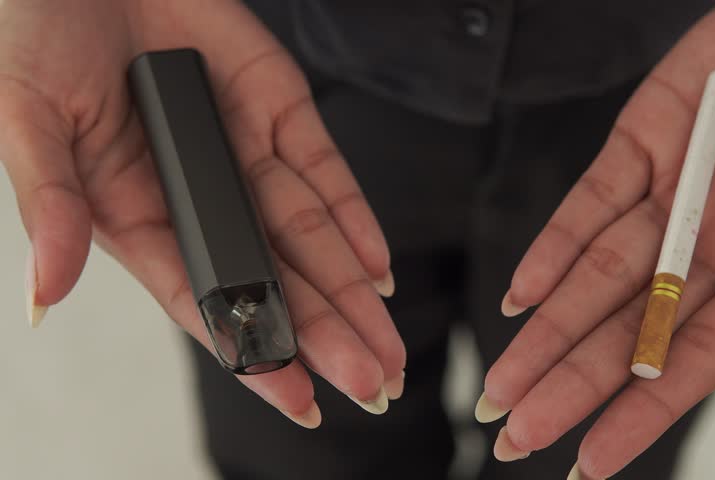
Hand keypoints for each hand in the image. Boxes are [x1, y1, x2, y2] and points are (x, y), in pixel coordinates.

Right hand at [0, 0, 404, 425]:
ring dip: (352, 291)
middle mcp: (201, 198)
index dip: (252, 355)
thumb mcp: (27, 120)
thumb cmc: (35, 35)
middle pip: (274, 281)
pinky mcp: (278, 106)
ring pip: (311, 236)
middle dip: (325, 336)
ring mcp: (244, 153)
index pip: (204, 303)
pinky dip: (354, 215)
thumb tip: (44, 296)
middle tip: (374, 385)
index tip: (300, 403)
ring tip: (388, 346)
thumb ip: (52, 206)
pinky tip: (376, 265)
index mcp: (137, 216)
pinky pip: (325, 169)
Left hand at [481, 0, 714, 475]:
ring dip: (548, 330)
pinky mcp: (643, 141)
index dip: (642, 415)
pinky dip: (555, 246)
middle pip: (631, 332)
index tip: (591, 460)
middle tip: (516, 434)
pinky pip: (591, 203)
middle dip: (572, 386)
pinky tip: (522, 295)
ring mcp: (675, 196)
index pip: (694, 363)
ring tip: (504, 381)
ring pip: (598, 277)